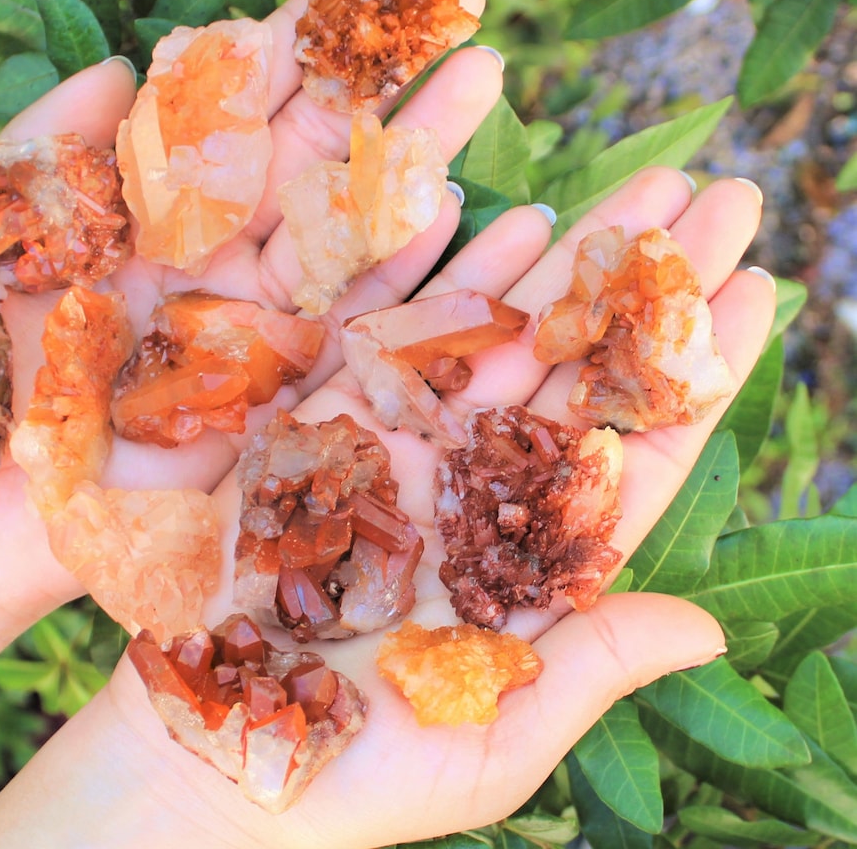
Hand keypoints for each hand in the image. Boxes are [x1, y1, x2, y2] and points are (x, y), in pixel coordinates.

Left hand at [0, 0, 495, 621]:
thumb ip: (40, 152)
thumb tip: (122, 63)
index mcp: (143, 217)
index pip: (229, 112)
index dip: (290, 47)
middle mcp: (211, 266)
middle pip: (312, 158)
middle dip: (384, 81)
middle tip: (461, 1)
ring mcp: (255, 337)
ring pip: (355, 234)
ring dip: (423, 158)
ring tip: (488, 76)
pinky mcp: (281, 413)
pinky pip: (366, 341)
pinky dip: (426, 282)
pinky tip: (481, 215)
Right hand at [0, 169, 775, 847]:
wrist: (203, 755)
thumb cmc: (346, 774)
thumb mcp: (486, 740)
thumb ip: (586, 668)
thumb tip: (708, 627)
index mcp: (527, 561)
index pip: (636, 452)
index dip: (697, 375)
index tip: (758, 288)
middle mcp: (474, 491)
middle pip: (581, 372)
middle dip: (649, 288)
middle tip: (722, 197)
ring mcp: (398, 449)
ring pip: (503, 336)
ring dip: (573, 260)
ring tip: (645, 187)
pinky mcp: (318, 427)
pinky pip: (394, 336)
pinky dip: (449, 277)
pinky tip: (510, 217)